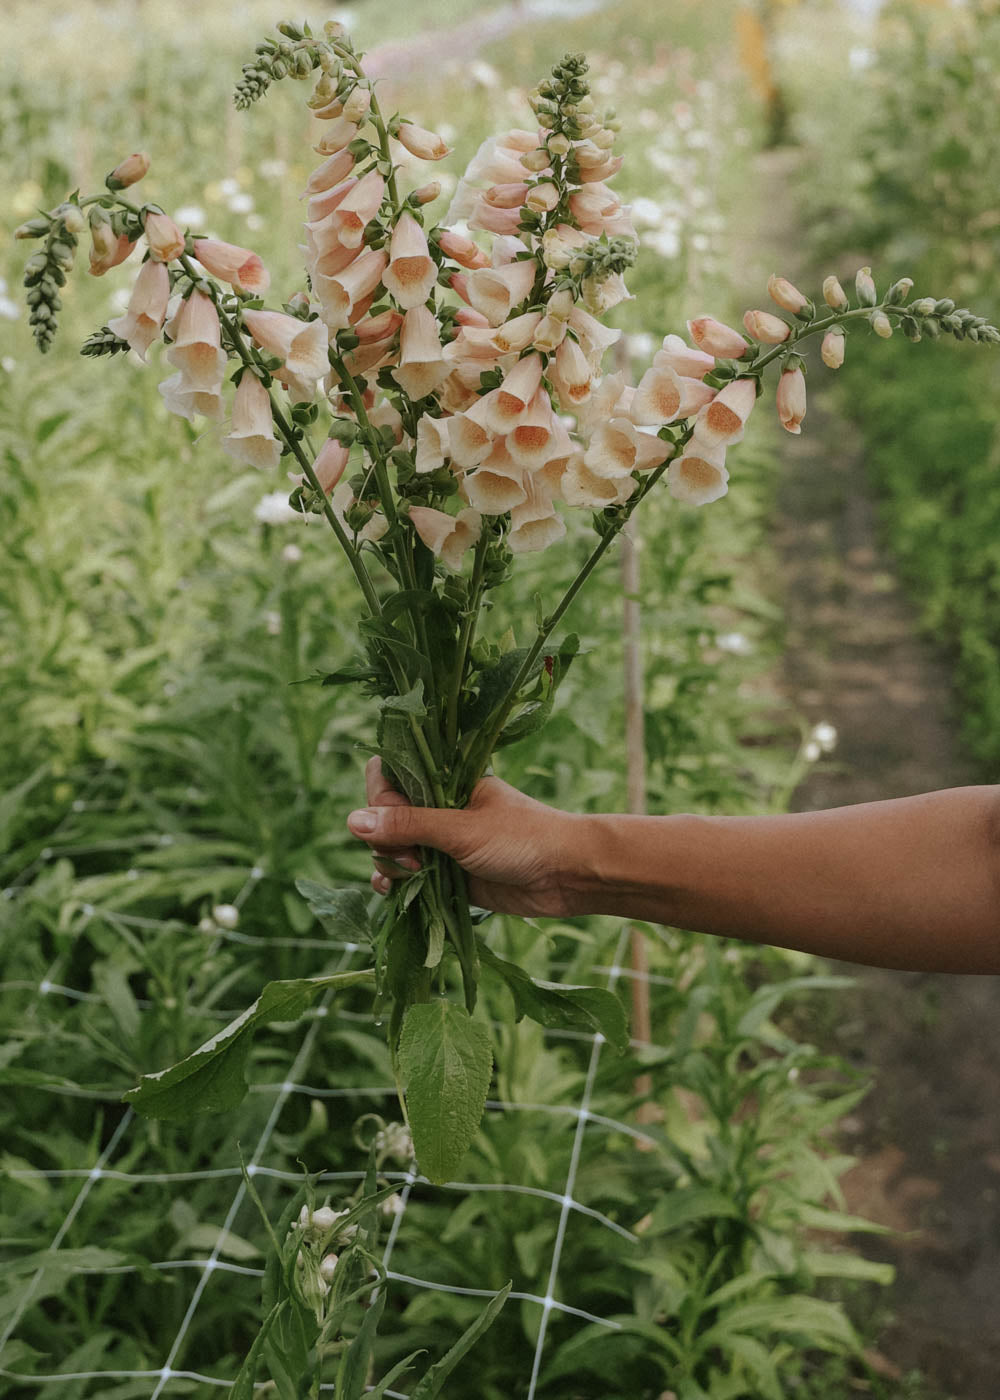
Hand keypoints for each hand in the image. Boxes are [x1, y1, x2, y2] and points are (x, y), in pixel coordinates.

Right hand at [346, 757, 580, 917]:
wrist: (568, 875)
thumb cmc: (523, 838)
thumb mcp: (462, 829)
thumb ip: (409, 825)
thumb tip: (352, 821)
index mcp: (444, 780)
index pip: (389, 775)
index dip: (380, 799)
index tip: (393, 823)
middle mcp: (438, 807)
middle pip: (384, 816)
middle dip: (386, 840)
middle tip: (416, 859)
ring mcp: (441, 842)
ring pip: (391, 848)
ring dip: (390, 864)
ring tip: (413, 877)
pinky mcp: (446, 874)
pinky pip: (407, 877)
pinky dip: (396, 885)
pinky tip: (395, 894)